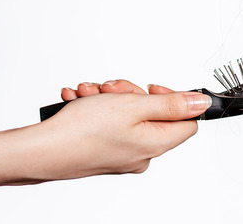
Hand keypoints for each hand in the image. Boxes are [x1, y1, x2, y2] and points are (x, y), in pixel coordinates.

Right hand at [29, 80, 210, 178]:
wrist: (42, 150)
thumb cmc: (82, 131)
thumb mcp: (133, 106)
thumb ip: (171, 104)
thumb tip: (201, 104)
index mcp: (155, 144)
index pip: (186, 121)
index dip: (171, 98)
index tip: (150, 88)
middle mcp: (141, 154)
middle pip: (151, 113)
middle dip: (128, 93)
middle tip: (109, 88)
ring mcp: (121, 155)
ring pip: (125, 114)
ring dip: (106, 97)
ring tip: (87, 94)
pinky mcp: (103, 152)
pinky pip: (107, 123)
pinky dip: (93, 107)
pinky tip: (78, 102)